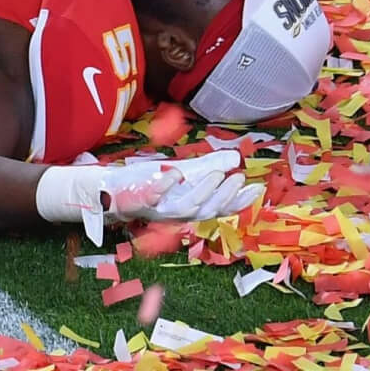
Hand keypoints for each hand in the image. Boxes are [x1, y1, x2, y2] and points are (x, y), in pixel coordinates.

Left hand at [133, 150, 263, 226]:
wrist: (113, 189)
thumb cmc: (150, 181)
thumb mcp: (183, 171)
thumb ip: (208, 166)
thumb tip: (235, 158)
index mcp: (191, 206)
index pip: (221, 208)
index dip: (240, 202)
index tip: (257, 188)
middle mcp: (179, 212)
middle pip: (207, 211)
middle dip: (226, 196)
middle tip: (238, 177)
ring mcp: (160, 209)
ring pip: (187, 208)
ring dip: (204, 192)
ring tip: (216, 174)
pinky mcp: (141, 202)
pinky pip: (154, 197)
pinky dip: (165, 186)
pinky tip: (175, 174)